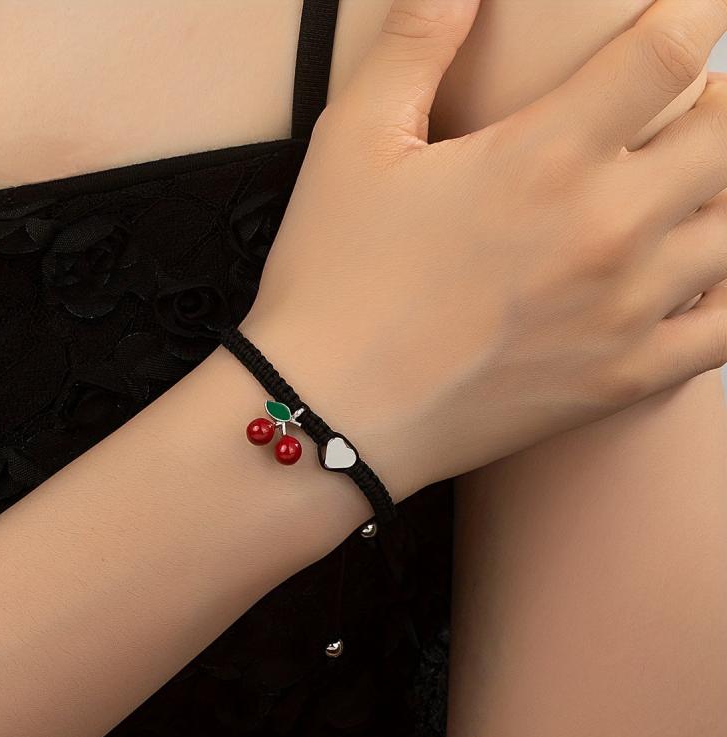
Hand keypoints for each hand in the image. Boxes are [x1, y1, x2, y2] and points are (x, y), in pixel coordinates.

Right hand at [241, 0, 726, 502]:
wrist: (331, 414)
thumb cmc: (333, 282)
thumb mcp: (351, 142)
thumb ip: (416, 41)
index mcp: (544, 157)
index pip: (671, 47)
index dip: (695, 10)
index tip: (691, 10)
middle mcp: (605, 230)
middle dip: (719, 101)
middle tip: (682, 102)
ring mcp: (624, 313)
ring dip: (722, 188)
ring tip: (681, 184)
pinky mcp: (621, 380)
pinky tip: (702, 273)